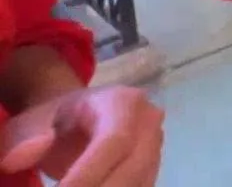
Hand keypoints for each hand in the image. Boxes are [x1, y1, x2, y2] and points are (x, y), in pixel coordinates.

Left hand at [0, 85, 162, 185]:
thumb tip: (25, 155)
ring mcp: (155, 148)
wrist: (75, 119)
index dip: (89, 172)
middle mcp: (148, 123)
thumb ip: (27, 136)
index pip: (114, 140)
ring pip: (140, 183)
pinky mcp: (152, 170)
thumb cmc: (54, 119)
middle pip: (134, 167)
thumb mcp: (32, 121)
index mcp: (122, 102)